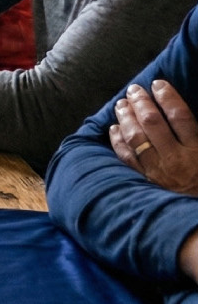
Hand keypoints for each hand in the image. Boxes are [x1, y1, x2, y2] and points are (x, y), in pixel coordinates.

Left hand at [109, 80, 197, 194]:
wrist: (197, 219)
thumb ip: (196, 133)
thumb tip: (181, 115)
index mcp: (197, 150)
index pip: (180, 116)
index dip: (168, 97)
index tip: (158, 83)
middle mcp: (175, 158)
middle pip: (153, 123)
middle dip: (141, 102)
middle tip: (134, 89)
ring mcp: (157, 170)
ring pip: (136, 138)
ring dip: (126, 117)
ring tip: (121, 103)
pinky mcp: (145, 181)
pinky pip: (126, 158)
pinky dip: (118, 141)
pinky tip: (114, 128)